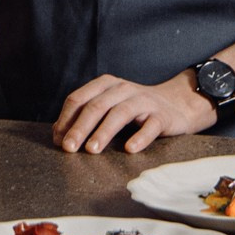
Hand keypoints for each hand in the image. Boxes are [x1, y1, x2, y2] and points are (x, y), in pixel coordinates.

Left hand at [54, 69, 216, 156]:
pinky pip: (150, 125)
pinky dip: (140, 137)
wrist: (176, 104)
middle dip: (80, 127)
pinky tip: (129, 149)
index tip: (58, 140)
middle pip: (96, 106)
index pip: (79, 98)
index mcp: (105, 85)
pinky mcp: (161, 116)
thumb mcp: (108, 107)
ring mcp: (143, 101)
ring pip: (120, 113)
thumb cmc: (134, 110)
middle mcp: (122, 89)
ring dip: (104, 131)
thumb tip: (59, 135)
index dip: (66, 119)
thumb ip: (85, 117)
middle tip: (69, 147)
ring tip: (92, 149)